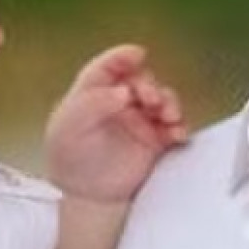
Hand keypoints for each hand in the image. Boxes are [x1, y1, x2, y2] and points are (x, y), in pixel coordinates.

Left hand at [44, 42, 187, 204]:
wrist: (84, 194)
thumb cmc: (68, 158)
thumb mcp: (69, 127)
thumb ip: (93, 104)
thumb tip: (124, 91)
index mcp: (95, 93)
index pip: (109, 68)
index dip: (123, 58)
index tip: (137, 55)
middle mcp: (120, 103)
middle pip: (142, 82)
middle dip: (150, 86)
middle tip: (150, 98)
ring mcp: (140, 121)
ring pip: (163, 102)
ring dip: (170, 103)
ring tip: (168, 115)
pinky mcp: (156, 141)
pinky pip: (174, 129)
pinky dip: (179, 128)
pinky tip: (177, 133)